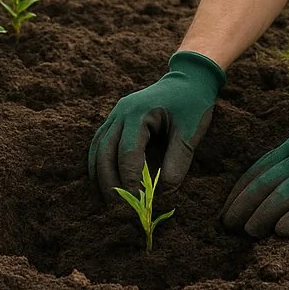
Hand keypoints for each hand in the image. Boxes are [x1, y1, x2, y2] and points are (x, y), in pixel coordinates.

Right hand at [88, 51, 224, 202]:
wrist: (188, 79)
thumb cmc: (191, 104)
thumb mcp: (190, 131)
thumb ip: (178, 161)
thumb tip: (164, 192)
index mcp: (139, 113)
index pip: (128, 152)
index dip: (129, 180)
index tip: (138, 203)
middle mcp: (121, 113)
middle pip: (105, 153)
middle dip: (110, 183)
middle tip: (120, 210)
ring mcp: (115, 116)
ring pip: (97, 150)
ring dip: (101, 177)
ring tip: (110, 203)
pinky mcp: (116, 122)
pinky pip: (100, 145)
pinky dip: (100, 166)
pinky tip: (106, 184)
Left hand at [220, 85, 288, 236]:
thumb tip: (266, 190)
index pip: (259, 169)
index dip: (239, 192)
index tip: (225, 211)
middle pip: (267, 182)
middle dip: (244, 205)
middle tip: (227, 227)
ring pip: (286, 193)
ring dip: (263, 214)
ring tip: (248, 232)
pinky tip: (282, 231)